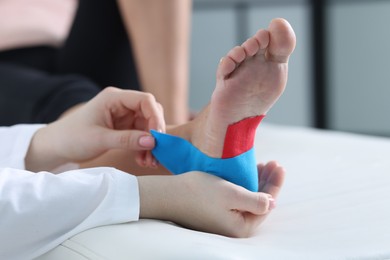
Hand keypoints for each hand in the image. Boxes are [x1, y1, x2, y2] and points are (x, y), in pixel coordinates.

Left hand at [25, 87, 164, 170]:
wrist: (57, 147)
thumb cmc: (72, 138)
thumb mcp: (100, 139)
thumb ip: (127, 139)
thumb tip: (152, 141)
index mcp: (114, 98)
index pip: (144, 100)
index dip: (155, 117)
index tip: (157, 138)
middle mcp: (121, 104)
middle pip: (150, 113)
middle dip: (155, 133)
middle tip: (156, 153)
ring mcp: (123, 116)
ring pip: (147, 126)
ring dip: (151, 144)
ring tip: (149, 162)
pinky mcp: (124, 127)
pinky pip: (141, 135)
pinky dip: (144, 147)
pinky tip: (142, 160)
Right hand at [138, 161, 284, 237]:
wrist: (168, 194)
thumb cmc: (198, 193)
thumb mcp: (231, 194)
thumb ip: (255, 200)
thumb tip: (272, 203)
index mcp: (241, 227)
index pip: (266, 204)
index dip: (274, 184)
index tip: (279, 166)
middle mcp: (234, 228)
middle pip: (259, 202)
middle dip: (267, 182)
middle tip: (274, 163)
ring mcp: (225, 221)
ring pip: (248, 199)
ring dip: (256, 182)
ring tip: (262, 165)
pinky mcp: (217, 213)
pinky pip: (237, 199)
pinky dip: (244, 185)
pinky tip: (246, 173)